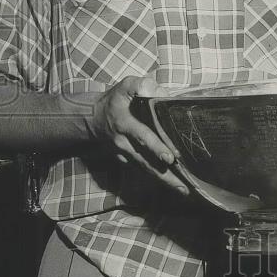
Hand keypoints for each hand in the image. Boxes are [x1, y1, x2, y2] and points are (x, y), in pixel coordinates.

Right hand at [88, 76, 187, 193]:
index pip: (143, 136)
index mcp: (125, 123)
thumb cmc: (116, 100)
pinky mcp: (125, 160)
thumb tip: (156, 92)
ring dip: (164, 180)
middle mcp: (124, 142)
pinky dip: (157, 176)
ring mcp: (124, 154)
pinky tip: (173, 184)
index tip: (171, 157)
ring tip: (184, 191)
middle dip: (164, 173)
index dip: (156, 147)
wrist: (93, 117)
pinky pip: (142, 169)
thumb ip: (141, 85)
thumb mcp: (125, 86)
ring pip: (145, 169)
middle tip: (183, 184)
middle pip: (146, 160)